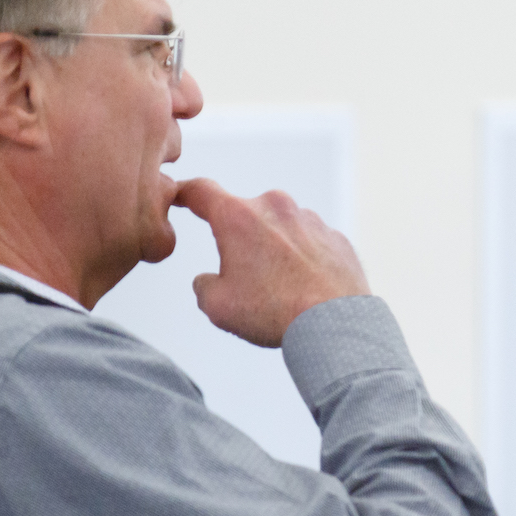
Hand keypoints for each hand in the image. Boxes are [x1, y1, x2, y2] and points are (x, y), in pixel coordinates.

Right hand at [173, 178, 369, 347]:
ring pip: (279, 229)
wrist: (335, 324)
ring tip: (280, 290)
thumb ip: (203, 286)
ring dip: (273, 250)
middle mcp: (274, 206)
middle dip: (240, 241)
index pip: (200, 191)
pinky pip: (309, 243)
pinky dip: (302, 259)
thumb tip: (208, 281)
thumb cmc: (276, 313)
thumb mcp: (217, 306)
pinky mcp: (334, 236)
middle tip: (246, 279)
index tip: (181, 196)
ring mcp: (309, 219)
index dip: (184, 193)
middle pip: (244, 216)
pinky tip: (304, 288)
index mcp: (238, 217)